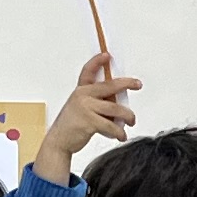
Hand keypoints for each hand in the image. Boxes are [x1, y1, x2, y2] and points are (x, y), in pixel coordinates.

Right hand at [36, 50, 137, 180]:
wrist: (59, 141)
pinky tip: (121, 135)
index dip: (98, 61)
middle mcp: (82, 96)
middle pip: (109, 86)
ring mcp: (85, 108)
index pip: (88, 71)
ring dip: (128, 116)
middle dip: (126, 83)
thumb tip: (119, 101)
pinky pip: (111, 125)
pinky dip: (119, 132)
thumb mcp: (82, 107)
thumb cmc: (72, 124)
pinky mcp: (89, 122)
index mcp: (81, 90)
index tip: (107, 55)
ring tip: (131, 121)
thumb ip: (98, 101)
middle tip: (137, 84)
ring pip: (115, 108)